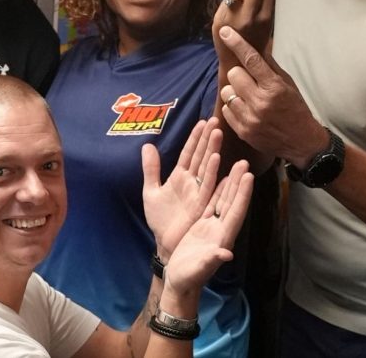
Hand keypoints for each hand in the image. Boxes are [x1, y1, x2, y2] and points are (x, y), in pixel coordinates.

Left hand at [142, 118, 222, 260]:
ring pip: (207, 168)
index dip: (195, 138)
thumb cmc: (160, 220)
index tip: (203, 122)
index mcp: (180, 177)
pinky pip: (208, 187)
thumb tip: (147, 145)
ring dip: (212, 151)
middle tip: (215, 121)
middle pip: (201, 157)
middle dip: (208, 139)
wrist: (164, 244)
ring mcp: (198, 193)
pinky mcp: (200, 206)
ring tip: (218, 134)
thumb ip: (151, 169)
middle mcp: (192, 183)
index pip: (189, 153)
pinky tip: (216, 159)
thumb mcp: (150, 191)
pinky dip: (212, 173)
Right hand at [162, 159, 254, 295]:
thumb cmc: (189, 277)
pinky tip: (222, 179)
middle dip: (239, 183)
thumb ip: (212, 260)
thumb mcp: (199, 269)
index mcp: (222, 237)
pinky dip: (218, 191)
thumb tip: (227, 254)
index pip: (235, 212)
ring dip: (231, 183)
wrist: (179, 282)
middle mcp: (221, 229)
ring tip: (237, 165)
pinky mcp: (204, 226)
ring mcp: (214, 227)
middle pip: (232, 202)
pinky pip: (213, 204)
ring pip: (224, 200)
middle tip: (245, 162)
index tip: (249, 176)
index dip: (242, 195)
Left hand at [217, 26, 326, 164]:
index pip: (252, 60)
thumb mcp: (288, 84)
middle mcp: (261, 102)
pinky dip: (233, 107)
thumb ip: (270, 67)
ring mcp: (250, 118)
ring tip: (247, 97)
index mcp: (274, 87)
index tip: (225, 32)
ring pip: (226, 91)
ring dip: (234, 91)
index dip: (237, 43)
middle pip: (234, 74)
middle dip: (240, 74)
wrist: (302, 142)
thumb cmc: (296, 109)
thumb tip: (257, 46)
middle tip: (250, 81)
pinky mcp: (243, 131)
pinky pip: (225, 109)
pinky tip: (245, 109)